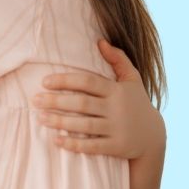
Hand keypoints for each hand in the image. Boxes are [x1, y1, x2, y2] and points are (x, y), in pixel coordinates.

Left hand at [33, 39, 162, 158]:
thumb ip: (118, 59)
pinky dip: (74, 144)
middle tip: (35, 100)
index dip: (65, 80)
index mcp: (116, 90)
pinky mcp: (117, 146)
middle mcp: (117, 109)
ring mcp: (118, 128)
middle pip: (82, 103)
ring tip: (40, 118)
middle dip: (56, 101)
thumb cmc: (136, 103)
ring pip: (84, 125)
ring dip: (60, 122)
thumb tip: (100, 41)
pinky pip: (93, 146)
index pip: (87, 82)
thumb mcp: (132, 80)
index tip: (44, 82)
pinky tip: (56, 140)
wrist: (154, 136)